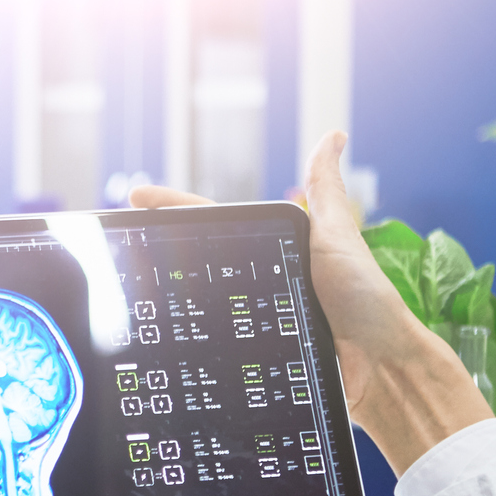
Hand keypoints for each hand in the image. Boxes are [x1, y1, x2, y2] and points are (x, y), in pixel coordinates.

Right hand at [131, 132, 490, 472]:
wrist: (380, 362)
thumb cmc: (364, 297)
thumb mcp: (335, 234)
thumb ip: (326, 188)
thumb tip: (336, 133)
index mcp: (269, 251)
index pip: (210, 223)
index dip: (173, 208)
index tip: (134, 197)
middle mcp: (255, 284)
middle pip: (194, 263)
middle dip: (155, 251)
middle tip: (115, 242)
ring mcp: (249, 323)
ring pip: (198, 308)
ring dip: (166, 301)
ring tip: (125, 287)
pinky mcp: (249, 360)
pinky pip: (214, 349)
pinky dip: (190, 343)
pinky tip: (160, 339)